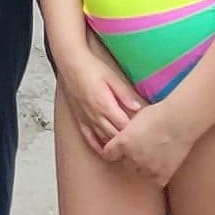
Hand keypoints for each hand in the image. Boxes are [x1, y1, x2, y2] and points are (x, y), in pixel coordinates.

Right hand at [55, 36, 144, 157]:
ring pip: (103, 139)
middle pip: (114, 136)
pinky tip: (105, 151)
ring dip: (114, 146)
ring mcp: (87, 119)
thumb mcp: (112, 77)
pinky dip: (98, 146)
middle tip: (140, 145)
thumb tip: (139, 108)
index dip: (135, 132)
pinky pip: (89, 138)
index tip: (145, 134)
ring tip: (128, 151)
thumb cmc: (91, 67)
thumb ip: (125, 94)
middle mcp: (95, 115)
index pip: (123, 126)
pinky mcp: (80, 119)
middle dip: (127, 142)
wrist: (70, 63)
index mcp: (105, 105)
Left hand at [102, 97, 192, 187]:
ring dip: (141, 168)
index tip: (115, 151)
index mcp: (123, 142)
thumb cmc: (158, 113)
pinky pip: (155, 181)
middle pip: (123, 166)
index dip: (111, 152)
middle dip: (127, 160)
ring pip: (138, 174)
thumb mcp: (135, 118)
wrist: (180, 120)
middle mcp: (133, 157)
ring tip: (149, 158)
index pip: (108, 154)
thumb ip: (126, 132)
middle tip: (136, 152)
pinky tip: (159, 167)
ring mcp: (148, 167)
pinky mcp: (163, 174)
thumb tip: (122, 136)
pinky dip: (155, 175)